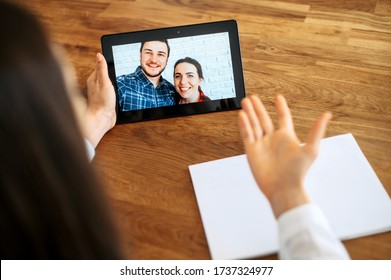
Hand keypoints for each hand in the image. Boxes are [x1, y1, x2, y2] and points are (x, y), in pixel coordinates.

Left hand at [84, 53, 115, 147]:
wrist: (102, 119)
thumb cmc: (102, 101)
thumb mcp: (104, 82)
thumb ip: (102, 69)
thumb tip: (99, 54)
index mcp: (93, 78)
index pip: (101, 66)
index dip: (108, 64)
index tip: (116, 62)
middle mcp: (95, 85)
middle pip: (105, 74)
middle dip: (112, 73)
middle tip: (119, 73)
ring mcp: (100, 93)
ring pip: (109, 83)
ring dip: (114, 83)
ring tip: (118, 84)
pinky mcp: (105, 100)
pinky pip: (111, 92)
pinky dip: (115, 91)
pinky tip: (118, 93)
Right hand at [238, 95, 331, 217]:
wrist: (283, 188)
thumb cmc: (298, 172)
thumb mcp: (311, 149)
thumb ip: (317, 130)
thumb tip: (327, 114)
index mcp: (286, 137)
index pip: (282, 118)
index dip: (280, 107)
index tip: (277, 97)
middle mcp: (273, 139)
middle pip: (264, 119)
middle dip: (258, 108)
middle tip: (252, 98)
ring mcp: (261, 145)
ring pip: (254, 125)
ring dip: (249, 113)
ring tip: (245, 101)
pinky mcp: (252, 151)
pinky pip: (247, 134)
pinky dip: (244, 124)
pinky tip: (242, 115)